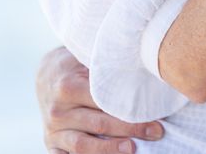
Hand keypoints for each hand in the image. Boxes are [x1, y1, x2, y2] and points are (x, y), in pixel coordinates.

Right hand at [37, 47, 163, 153]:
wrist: (49, 77)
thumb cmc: (79, 67)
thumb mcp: (90, 61)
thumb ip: (110, 71)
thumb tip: (148, 76)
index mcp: (68, 87)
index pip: (103, 100)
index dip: (130, 107)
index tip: (154, 112)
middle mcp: (58, 111)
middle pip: (98, 124)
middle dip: (130, 129)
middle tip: (156, 131)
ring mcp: (53, 130)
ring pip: (82, 145)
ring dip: (110, 149)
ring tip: (133, 149)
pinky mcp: (51, 144)